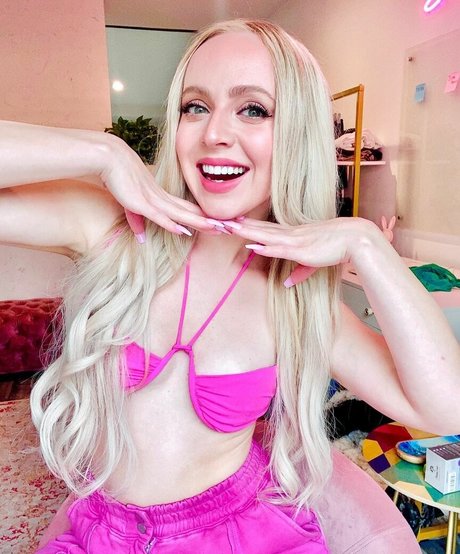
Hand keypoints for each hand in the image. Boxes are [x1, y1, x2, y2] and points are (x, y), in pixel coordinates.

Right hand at [100, 135, 215, 238]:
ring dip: (201, 224)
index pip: (190, 210)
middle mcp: (163, 199)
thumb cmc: (119, 177)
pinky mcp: (141, 203)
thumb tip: (141, 237)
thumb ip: (137, 220)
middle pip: (193, 213)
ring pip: (182, 215)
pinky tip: (184, 231)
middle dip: (213, 221)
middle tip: (233, 227)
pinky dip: (171, 224)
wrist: (109, 157)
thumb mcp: (130, 204)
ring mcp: (154, 200)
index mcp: (163, 198)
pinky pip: (159, 215)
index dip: (207, 218)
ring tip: (219, 230)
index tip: (223, 223)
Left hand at [228, 217, 379, 285]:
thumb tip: (286, 283)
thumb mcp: (314, 262)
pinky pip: (278, 248)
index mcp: (293, 234)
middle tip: (219, 221)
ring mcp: (294, 240)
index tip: (232, 222)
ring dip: (245, 232)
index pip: (265, 228)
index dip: (248, 225)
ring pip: (264, 235)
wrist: (355, 239)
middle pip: (259, 229)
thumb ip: (299, 272)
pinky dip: (264, 246)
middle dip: (239, 225)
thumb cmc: (337, 247)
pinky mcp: (301, 249)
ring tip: (228, 228)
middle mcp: (290, 234)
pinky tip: (251, 244)